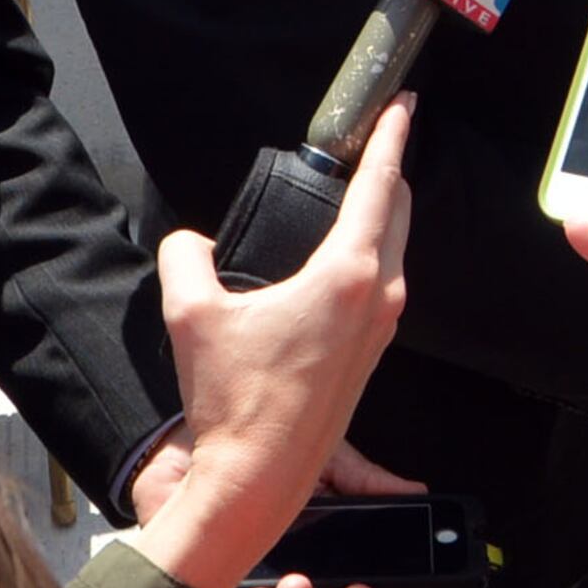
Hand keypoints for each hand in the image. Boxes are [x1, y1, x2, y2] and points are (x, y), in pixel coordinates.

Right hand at [136, 95, 419, 587]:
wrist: (254, 482)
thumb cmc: (233, 402)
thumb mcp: (191, 314)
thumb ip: (185, 257)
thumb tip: (189, 242)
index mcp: (346, 275)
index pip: (379, 184)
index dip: (391, 135)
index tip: (402, 105)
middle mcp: (376, 299)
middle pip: (397, 212)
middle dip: (389, 169)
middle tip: (374, 139)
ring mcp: (379, 333)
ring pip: (393, 251)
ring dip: (381, 215)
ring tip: (357, 191)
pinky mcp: (368, 359)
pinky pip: (380, 286)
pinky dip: (369, 256)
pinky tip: (340, 260)